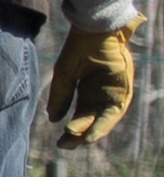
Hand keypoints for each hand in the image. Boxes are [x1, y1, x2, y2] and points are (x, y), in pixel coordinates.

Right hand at [55, 20, 137, 146]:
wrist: (98, 31)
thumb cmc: (80, 48)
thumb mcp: (65, 74)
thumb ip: (60, 96)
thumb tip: (52, 119)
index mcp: (88, 92)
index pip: (81, 115)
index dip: (71, 128)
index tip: (60, 142)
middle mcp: (102, 95)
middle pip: (92, 120)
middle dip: (79, 134)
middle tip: (65, 146)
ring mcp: (114, 93)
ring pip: (104, 119)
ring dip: (92, 133)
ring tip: (77, 143)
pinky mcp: (124, 90)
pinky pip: (115, 112)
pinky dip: (104, 124)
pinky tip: (92, 135)